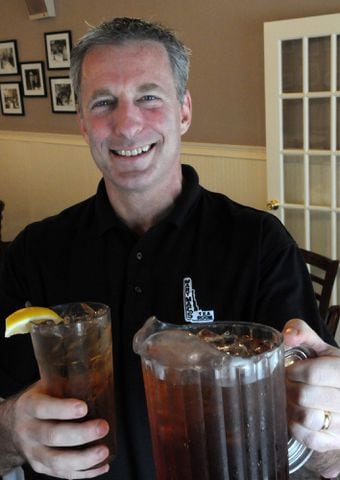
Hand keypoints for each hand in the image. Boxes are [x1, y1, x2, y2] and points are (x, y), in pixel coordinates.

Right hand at [11, 381, 109, 477]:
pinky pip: (63, 474)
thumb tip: (101, 377)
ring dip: (83, 459)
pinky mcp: (41, 468)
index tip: (83, 407)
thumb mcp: (47, 386)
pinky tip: (101, 466)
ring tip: (104, 451)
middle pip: (52, 436)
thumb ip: (69, 383)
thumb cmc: (38, 401)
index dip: (63, 409)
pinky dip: (84, 473)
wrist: (13, 426)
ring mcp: (33, 452)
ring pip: (56, 461)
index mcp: (29, 406)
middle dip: (80, 434)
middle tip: (102, 427)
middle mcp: (28, 431)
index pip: (43, 408)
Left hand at [284, 318, 339, 476]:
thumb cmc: (325, 369)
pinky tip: (296, 415)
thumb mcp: (318, 347)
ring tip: (292, 399)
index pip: (313, 373)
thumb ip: (302, 333)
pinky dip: (296, 426)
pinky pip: (308, 438)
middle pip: (304, 396)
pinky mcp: (334, 442)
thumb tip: (288, 336)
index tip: (289, 370)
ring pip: (306, 418)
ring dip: (292, 407)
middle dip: (289, 388)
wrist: (337, 394)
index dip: (293, 371)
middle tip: (287, 384)